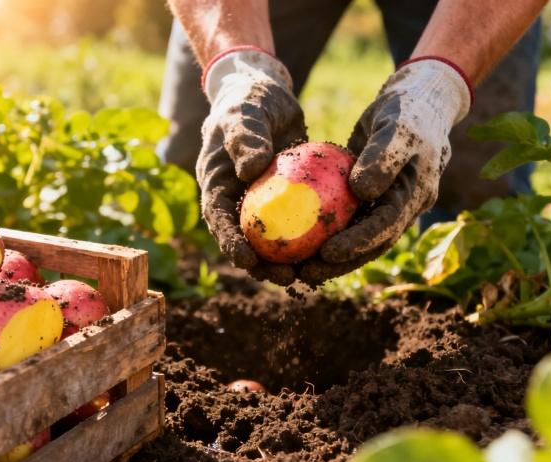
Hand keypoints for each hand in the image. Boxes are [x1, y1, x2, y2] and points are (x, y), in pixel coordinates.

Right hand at [197, 47, 306, 281]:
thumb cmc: (249, 100)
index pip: (218, 220)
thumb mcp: (245, 112)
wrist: (267, 95)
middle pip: (246, 241)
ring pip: (273, 240)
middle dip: (263, 265)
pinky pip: (298, 223)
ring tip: (311, 274)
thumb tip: (249, 169)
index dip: (230, 244)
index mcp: (216, 185)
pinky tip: (333, 250)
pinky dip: (311, 238)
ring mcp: (260, 204)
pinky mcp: (284, 202)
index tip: (247, 261)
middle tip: (286, 276)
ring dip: (288, 261)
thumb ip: (244, 137)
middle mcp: (235, 201)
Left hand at [298, 58, 472, 287]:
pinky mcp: (370, 200)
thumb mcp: (396, 126)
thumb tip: (362, 192)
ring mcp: (388, 206)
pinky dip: (323, 233)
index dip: (358, 244)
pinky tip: (293, 240)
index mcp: (415, 195)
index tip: (328, 253)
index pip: (385, 226)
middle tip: (306, 274)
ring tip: (295, 269)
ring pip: (357, 239)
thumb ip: (383, 157)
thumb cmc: (405, 110)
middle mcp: (403, 208)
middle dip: (339, 264)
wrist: (416, 102)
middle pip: (370, 245)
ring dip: (329, 258)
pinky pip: (346, 221)